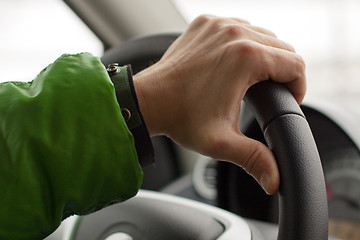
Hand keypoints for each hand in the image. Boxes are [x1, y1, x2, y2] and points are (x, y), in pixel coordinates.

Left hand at [133, 15, 305, 193]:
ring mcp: (218, 25)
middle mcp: (234, 33)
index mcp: (245, 57)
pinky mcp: (206, 23)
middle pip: (282, 48)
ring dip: (264, 56)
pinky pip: (239, 27)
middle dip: (282, 72)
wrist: (148, 100)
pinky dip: (243, 43)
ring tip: (252, 80)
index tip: (286, 100)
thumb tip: (275, 180)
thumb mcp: (220, 142)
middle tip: (268, 95)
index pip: (295, 65)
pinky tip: (233, 63)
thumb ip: (254, 159)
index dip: (298, 87)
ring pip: (262, 35)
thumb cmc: (180, 118)